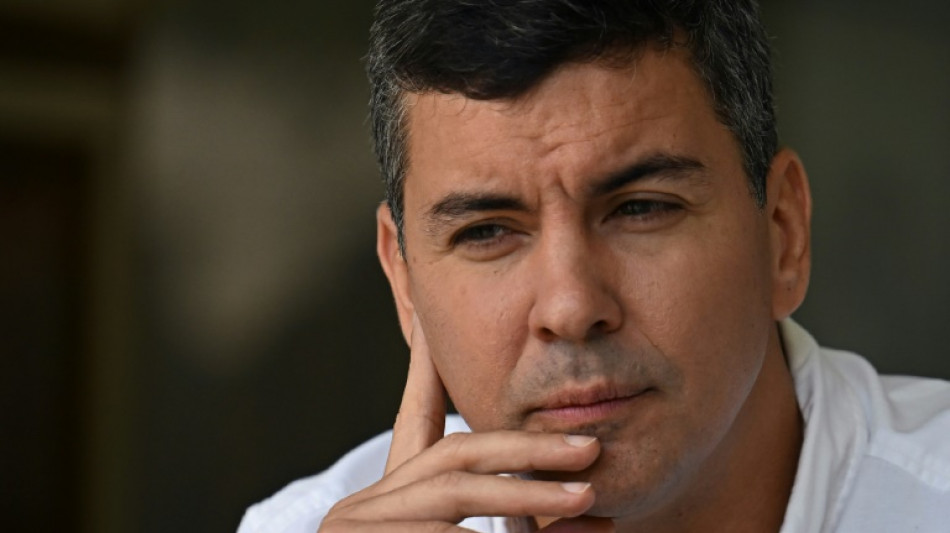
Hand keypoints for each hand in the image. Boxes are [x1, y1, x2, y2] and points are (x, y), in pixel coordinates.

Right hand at [319, 314, 614, 531]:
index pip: (414, 417)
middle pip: (451, 457)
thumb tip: (539, 503)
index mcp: (387, 498)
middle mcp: (363, 510)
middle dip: (524, 450)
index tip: (444, 320)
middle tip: (589, 452)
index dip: (430, 365)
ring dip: (524, 495)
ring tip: (584, 496)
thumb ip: (479, 511)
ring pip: (451, 497)